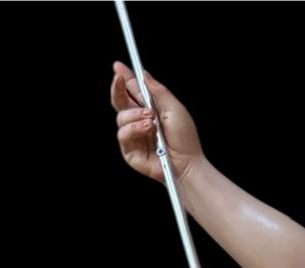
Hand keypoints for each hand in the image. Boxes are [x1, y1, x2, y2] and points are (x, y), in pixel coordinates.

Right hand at [111, 61, 202, 185]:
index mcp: (150, 109)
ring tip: (151, 120)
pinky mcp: (130, 151)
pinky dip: (134, 129)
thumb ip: (158, 91)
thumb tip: (144, 74)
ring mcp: (134, 136)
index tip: (118, 66)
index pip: (132, 90)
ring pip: (120, 117)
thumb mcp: (174, 108)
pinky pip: (123, 134)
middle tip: (119, 79)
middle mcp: (139, 121)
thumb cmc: (185, 139)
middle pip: (120, 101)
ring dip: (134, 115)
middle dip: (117, 88)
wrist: (187, 164)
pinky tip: (147, 130)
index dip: (124, 78)